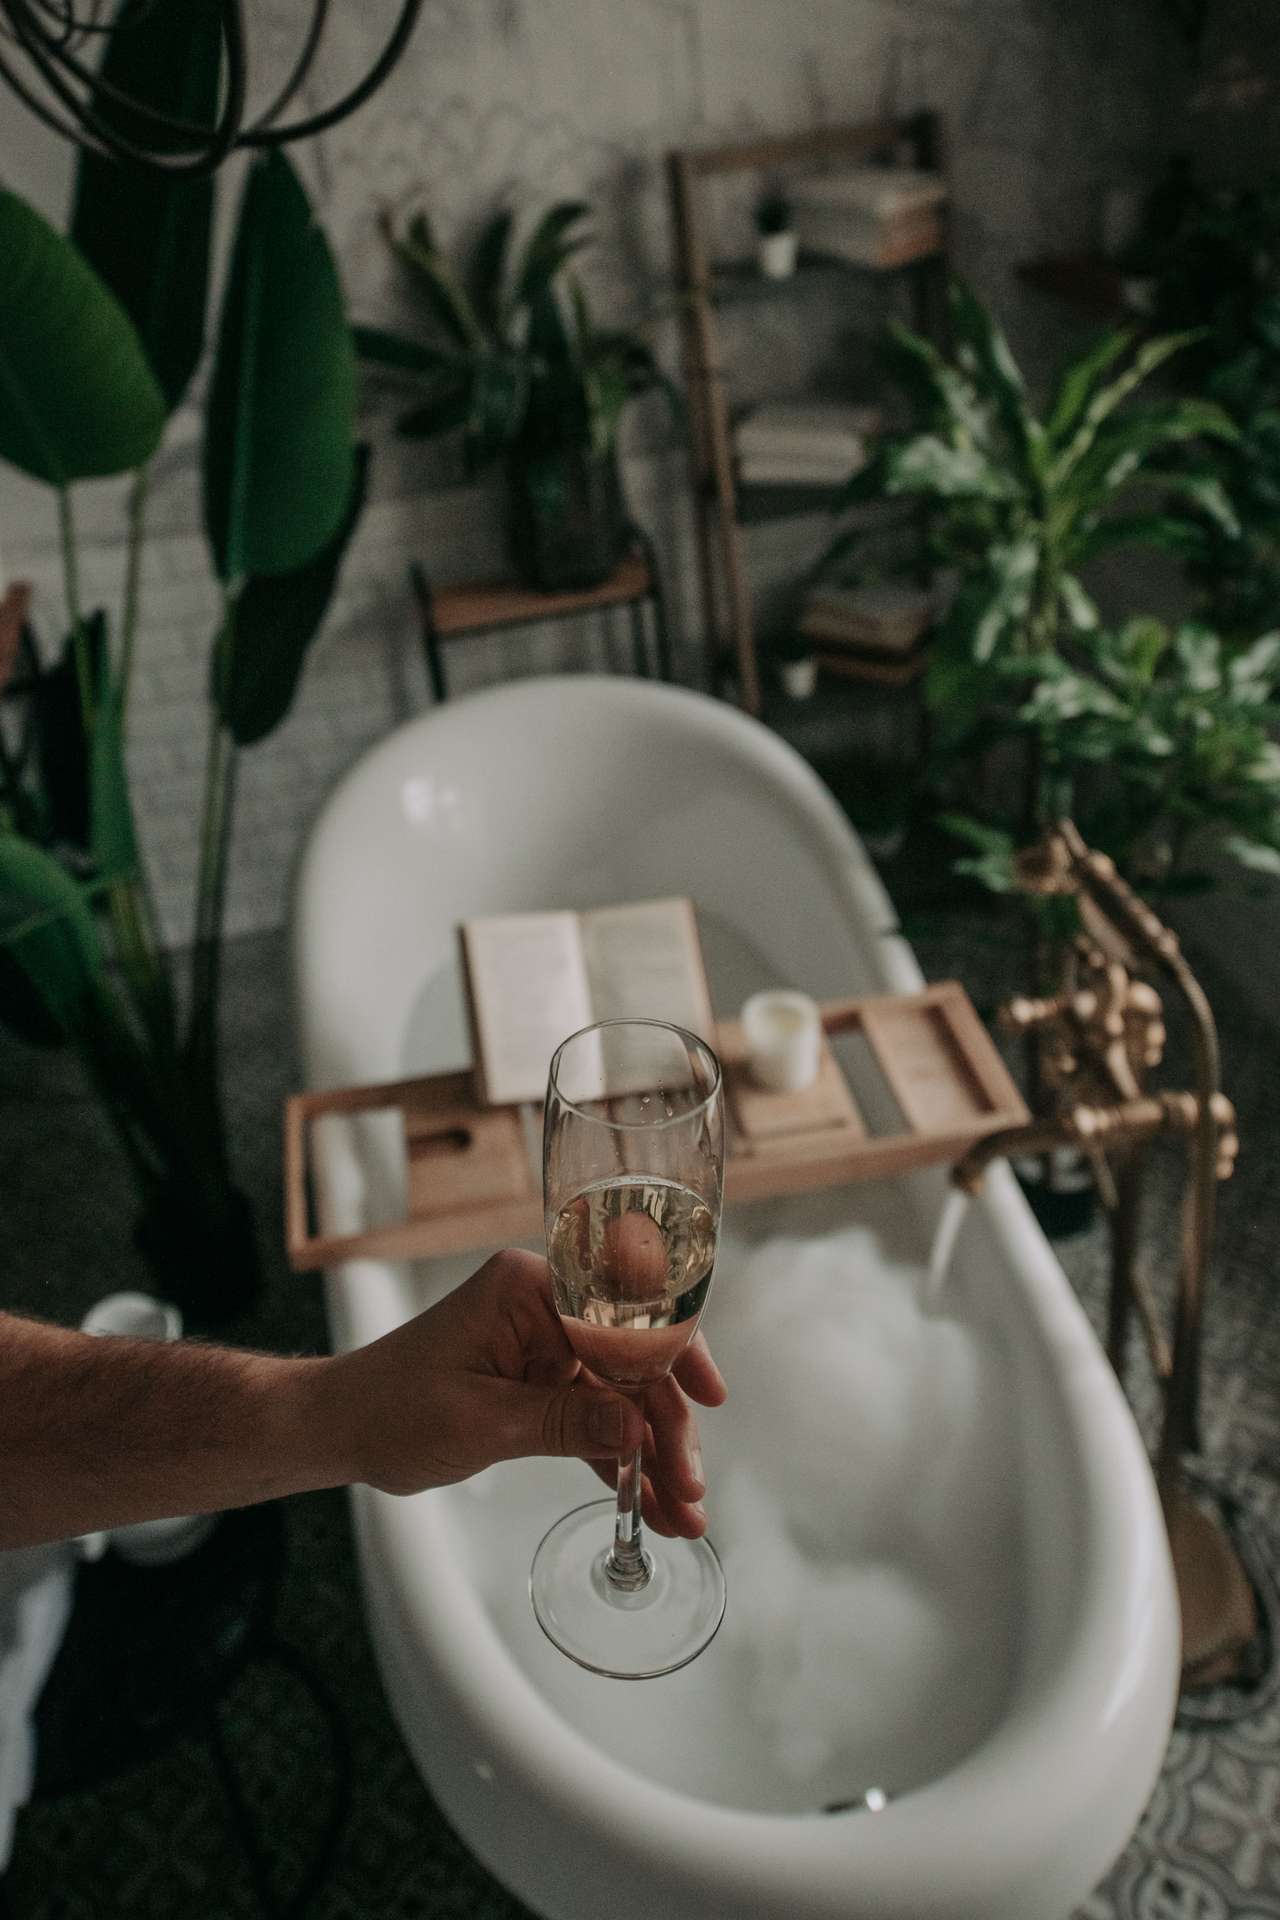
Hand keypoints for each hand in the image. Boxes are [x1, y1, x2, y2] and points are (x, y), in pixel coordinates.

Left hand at [324, 1249, 725, 1537]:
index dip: (674, 1357)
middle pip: (631, 1362)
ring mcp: (544, 1343)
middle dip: (665, 1428)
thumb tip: (641, 1429)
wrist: (339, 1428)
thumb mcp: (483, 1423)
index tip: (709, 1402)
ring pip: (620, 1396)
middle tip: (690, 1489)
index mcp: (529, 1288)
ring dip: (649, 1455)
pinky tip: (647, 1503)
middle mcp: (544, 1305)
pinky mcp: (539, 1380)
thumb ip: (566, 1421)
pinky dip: (618, 1459)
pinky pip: (593, 1415)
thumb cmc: (390, 1410)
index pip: (622, 1315)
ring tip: (681, 1513)